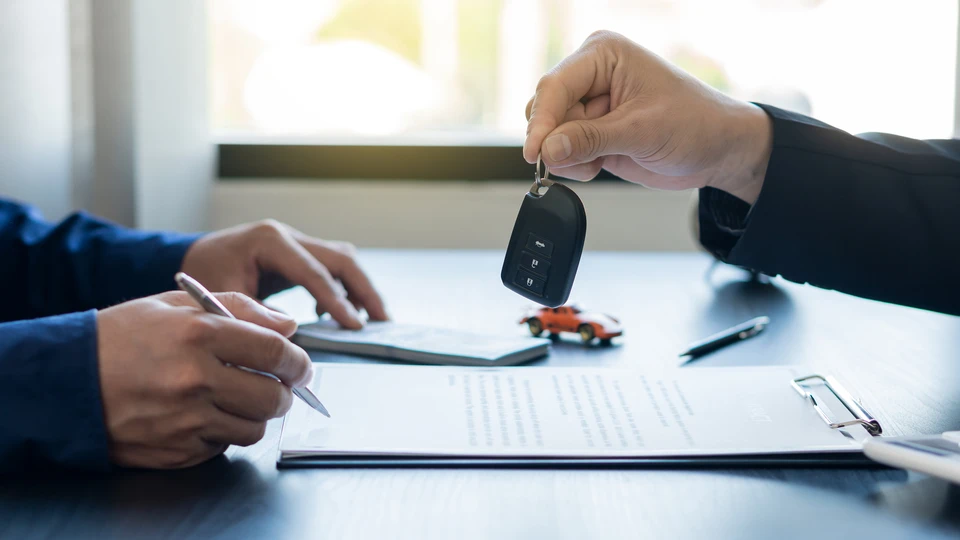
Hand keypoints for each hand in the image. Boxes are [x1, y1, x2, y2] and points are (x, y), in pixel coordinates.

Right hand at [96, 291, 311, 468]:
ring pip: (254, 427)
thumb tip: (287, 325)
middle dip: (284, 392)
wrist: (64, 381)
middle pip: (273, 396)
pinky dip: (224, 433)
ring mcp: (185, 419)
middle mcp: (195, 379)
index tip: (300, 364)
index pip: (275, 351)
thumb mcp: (176, 305)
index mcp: (199, 334)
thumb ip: (239, 308)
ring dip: (256, 415)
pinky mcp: (176, 449)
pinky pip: (223, 446)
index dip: (297, 360)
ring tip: (239, 398)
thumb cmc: (121, 338)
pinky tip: (205, 414)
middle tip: (278, 385)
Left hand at [181, 220, 387, 329]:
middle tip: (381, 320)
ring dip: (360, 288)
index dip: (338, 301)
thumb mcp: (222, 295)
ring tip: (374, 318)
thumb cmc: (202, 275)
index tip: (355, 327)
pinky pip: (331, 268)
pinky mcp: (298, 254)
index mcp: (270, 240)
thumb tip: (291, 333)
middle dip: (363, 290)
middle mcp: (288, 236)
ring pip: (341, 260)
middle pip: (341, 258)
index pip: (315, 272)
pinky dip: (342, 289)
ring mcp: (295, 242)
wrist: (190, 259)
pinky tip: (338, 315)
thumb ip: (257, 313)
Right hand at [524, 31, 773, 203]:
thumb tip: (549, 148)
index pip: (555, 86)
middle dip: (558, 141)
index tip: (536, 153)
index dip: (542, 122)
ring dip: (568, 156)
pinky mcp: (590, 131)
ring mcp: (589, 105)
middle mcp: (591, 75)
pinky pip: (561, 151)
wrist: (717, 149)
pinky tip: (602, 163)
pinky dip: (575, 165)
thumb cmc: (695, 124)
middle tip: (586, 159)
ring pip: (550, 135)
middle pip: (545, 110)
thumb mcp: (642, 131)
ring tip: (602, 160)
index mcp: (604, 55)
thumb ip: (591, 139)